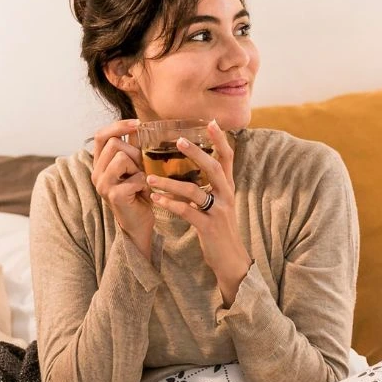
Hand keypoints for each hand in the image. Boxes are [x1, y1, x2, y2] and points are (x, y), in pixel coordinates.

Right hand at [90, 118, 153, 256]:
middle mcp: (96, 173)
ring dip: (138, 168)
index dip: (118, 126)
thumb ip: (133, 148)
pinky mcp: (113, 196)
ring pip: (121, 158)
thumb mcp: (134, 166)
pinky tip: (143, 192)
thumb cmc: (138, 192)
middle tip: (141, 168)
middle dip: (134, 152)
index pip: (100, 135)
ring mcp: (103, 185)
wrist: (139, 222)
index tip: (138, 123)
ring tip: (141, 180)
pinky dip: (143, 183)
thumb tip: (139, 125)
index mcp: (100, 163)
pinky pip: (133, 177)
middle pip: (113, 144)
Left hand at [147, 120, 250, 304]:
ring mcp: (219, 211)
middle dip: (197, 153)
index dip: (220, 139)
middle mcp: (226, 195)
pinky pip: (188, 212)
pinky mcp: (209, 227)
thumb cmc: (220, 229)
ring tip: (150, 179)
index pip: (227, 157)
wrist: (231, 260)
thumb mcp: (219, 203)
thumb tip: (198, 165)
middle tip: (179, 140)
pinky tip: (156, 200)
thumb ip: (211, 185)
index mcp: (228, 187)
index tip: (210, 122)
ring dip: (170, 184)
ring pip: (195, 191)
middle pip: (214, 167)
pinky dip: (170, 205)